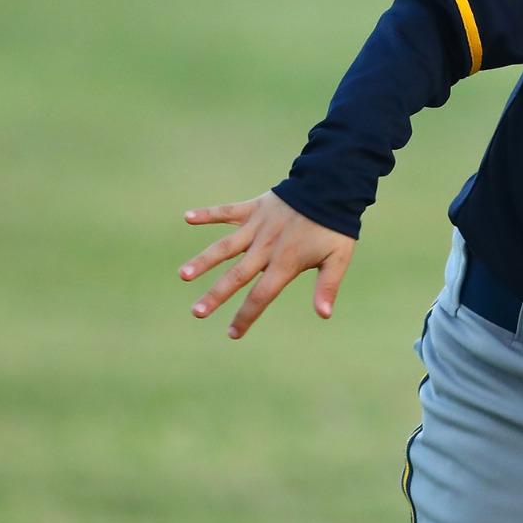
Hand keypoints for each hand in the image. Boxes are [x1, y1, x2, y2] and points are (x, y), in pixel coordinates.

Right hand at [179, 191, 355, 338]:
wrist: (332, 188)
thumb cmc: (334, 227)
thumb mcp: (338, 258)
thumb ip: (328, 286)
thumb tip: (324, 315)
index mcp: (286, 261)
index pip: (262, 295)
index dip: (247, 315)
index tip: (232, 334)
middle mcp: (266, 246)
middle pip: (237, 275)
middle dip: (216, 294)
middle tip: (196, 312)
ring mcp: (257, 226)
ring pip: (226, 246)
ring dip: (204, 260)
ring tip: (184, 274)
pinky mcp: (253, 209)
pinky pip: (227, 211)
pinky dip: (208, 214)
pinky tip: (187, 217)